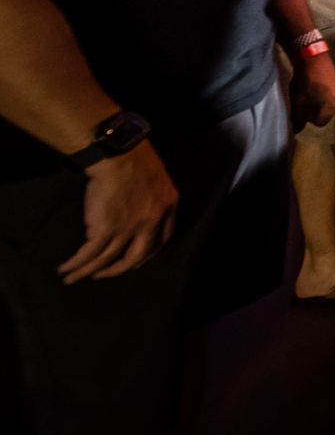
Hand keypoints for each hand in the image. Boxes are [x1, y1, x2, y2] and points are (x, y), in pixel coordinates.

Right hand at [59, 144, 178, 283]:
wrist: (119, 156)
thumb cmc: (135, 159)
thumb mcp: (156, 179)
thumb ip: (151, 198)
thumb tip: (133, 211)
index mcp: (167, 206)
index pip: (163, 238)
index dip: (150, 252)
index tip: (139, 261)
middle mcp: (151, 221)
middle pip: (138, 255)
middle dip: (120, 268)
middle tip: (106, 274)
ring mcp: (129, 228)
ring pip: (108, 258)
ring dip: (90, 271)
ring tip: (75, 278)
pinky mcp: (106, 229)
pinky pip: (90, 253)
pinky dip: (77, 263)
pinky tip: (67, 269)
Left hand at [292, 51, 334, 128]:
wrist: (313, 57)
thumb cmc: (305, 80)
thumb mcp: (298, 100)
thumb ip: (298, 117)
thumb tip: (296, 131)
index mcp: (331, 105)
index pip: (321, 122)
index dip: (309, 118)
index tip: (303, 107)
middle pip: (326, 113)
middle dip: (315, 110)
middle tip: (306, 100)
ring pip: (329, 105)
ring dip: (320, 102)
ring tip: (310, 92)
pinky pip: (332, 96)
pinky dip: (324, 95)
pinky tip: (316, 87)